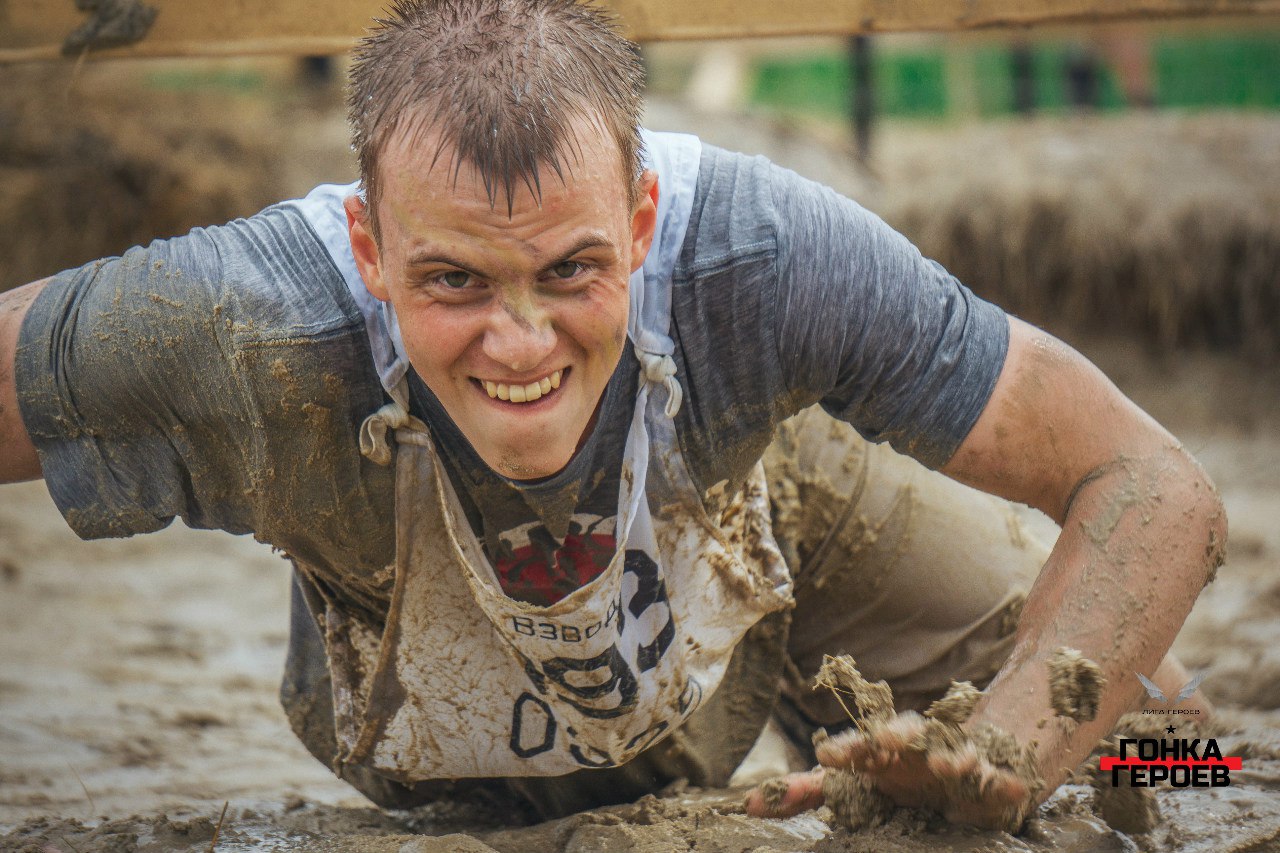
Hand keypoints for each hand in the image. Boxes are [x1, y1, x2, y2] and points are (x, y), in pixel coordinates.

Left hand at [744, 714, 1033, 831]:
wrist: (968, 761)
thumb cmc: (902, 772)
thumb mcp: (855, 783)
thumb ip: (807, 791)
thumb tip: (748, 803)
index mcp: (881, 750)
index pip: (859, 744)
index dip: (846, 749)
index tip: (827, 754)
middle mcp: (917, 747)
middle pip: (905, 734)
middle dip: (895, 735)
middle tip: (882, 740)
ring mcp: (956, 758)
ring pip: (953, 750)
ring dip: (951, 754)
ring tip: (948, 761)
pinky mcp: (993, 777)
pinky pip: (998, 778)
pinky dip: (1001, 780)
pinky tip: (1006, 785)